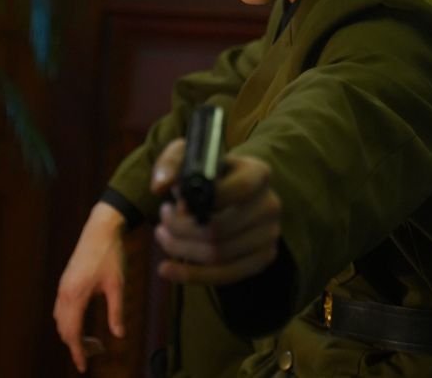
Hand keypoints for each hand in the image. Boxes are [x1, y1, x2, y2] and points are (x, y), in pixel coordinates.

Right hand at [53, 202, 126, 372]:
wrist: (100, 229)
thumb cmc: (111, 255)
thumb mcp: (117, 284)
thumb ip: (116, 311)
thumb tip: (119, 335)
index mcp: (76, 295)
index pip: (72, 333)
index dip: (77, 352)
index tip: (83, 367)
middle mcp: (65, 292)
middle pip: (64, 329)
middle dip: (76, 345)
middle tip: (95, 353)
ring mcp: (63, 285)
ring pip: (60, 319)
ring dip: (72, 333)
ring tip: (91, 341)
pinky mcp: (66, 280)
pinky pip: (61, 308)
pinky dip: (69, 321)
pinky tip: (82, 322)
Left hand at [150, 138, 280, 284]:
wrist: (233, 188)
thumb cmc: (210, 171)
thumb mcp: (190, 155)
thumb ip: (171, 162)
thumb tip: (161, 186)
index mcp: (258, 173)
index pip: (236, 190)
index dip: (201, 201)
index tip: (175, 203)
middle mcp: (270, 204)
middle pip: (219, 229)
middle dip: (181, 229)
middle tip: (162, 221)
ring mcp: (270, 234)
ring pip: (218, 254)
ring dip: (182, 249)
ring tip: (163, 236)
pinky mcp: (263, 258)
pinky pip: (226, 275)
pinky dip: (192, 275)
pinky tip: (168, 269)